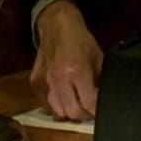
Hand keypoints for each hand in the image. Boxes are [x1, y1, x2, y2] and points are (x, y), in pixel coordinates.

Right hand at [30, 0, 102, 120]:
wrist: (57, 26)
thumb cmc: (80, 41)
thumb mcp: (97, 58)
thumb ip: (100, 81)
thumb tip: (106, 99)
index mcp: (77, 71)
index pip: (89, 103)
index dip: (97, 111)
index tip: (101, 111)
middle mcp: (59, 79)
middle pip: (73, 112)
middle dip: (84, 114)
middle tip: (90, 109)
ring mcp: (44, 82)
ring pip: (58, 112)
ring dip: (69, 112)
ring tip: (77, 105)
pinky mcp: (35, 82)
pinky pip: (46, 104)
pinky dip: (56, 106)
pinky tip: (64, 99)